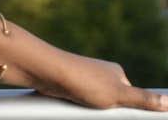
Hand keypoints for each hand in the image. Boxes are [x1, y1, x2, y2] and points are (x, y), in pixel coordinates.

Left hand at [33, 54, 167, 111]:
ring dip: (92, 113)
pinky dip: (77, 111)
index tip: (124, 116)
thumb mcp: (118, 94)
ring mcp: (84, 81)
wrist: (46, 73)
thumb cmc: (83, 80)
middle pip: (112, 103)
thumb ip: (143, 100)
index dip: (130, 110)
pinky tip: (74, 109)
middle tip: (102, 114)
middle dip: (108, 113)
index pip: (131, 97)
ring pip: (94, 106)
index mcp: (116, 73)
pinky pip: (79, 104)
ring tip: (86, 110)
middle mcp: (101, 76)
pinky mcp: (69, 88)